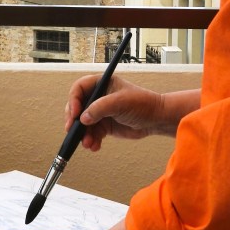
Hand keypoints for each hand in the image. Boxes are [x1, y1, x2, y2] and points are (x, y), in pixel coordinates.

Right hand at [65, 77, 199, 150]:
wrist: (156, 119)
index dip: (74, 100)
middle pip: (77, 107)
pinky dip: (91, 140)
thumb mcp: (120, 102)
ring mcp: (101, 112)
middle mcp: (98, 97)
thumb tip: (83, 119)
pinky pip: (92, 133)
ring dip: (83, 134)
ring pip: (83, 123)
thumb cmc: (142, 104)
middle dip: (74, 120)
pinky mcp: (105, 126)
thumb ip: (99, 108)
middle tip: (73, 130)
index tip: (75, 113)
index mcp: (101, 84)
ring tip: (88, 143)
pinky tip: (95, 146)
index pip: (79, 88)